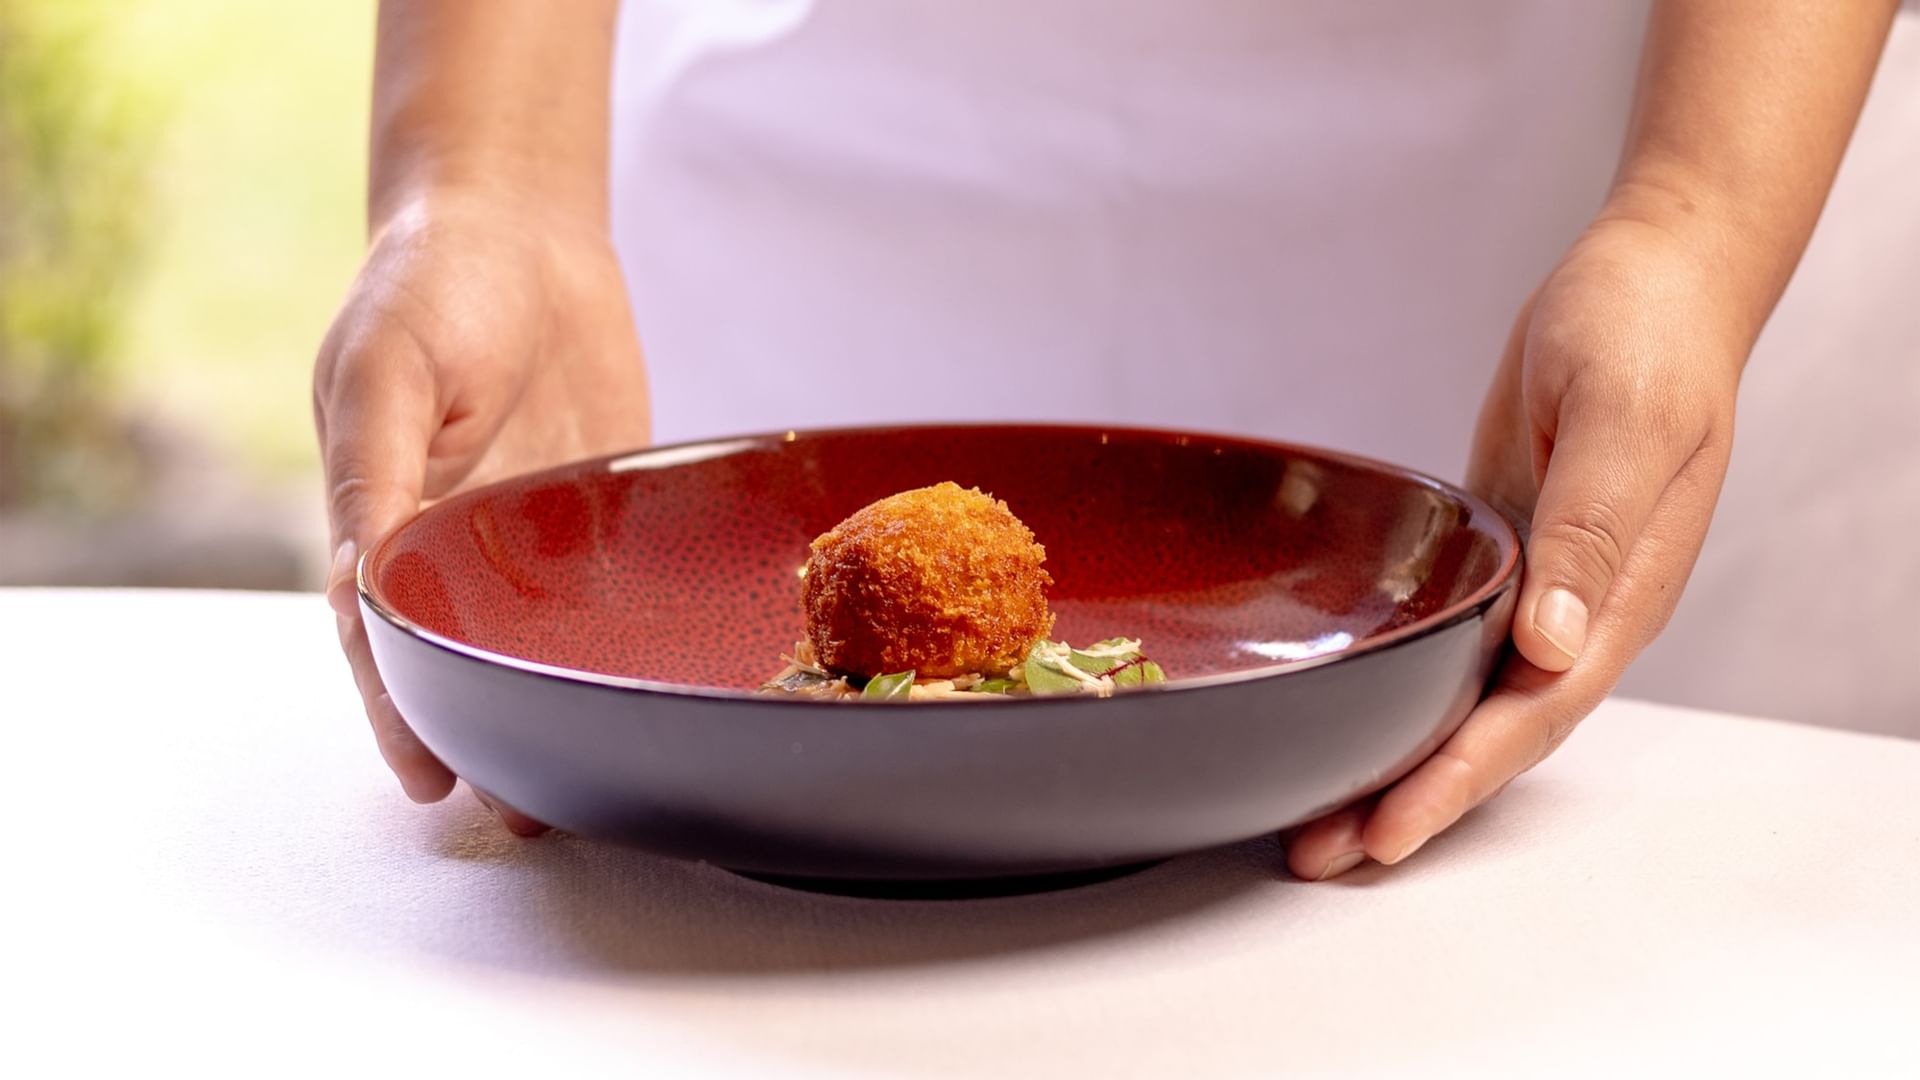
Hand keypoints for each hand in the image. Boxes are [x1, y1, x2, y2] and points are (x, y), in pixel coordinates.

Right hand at [314, 187, 650, 828]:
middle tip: (526, 811)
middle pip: (466, 663)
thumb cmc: (429, 286)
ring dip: (557, 710)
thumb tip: (361, 585)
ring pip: (540, 648)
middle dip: (489, 736)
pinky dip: (623, 646)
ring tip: (589, 787)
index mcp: (386, 522)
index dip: (402, 712)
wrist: (521, 225)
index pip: (386, 642)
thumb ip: (375, 476)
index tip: (429, 779)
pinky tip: (652, 693)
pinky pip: (611, 594)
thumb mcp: (384, 371)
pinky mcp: (600, 515)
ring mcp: (530, 536)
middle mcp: (457, 544)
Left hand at [1287, 215, 1741, 878]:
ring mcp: (1541, 586)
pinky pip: (1452, 643)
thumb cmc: (1646, 335)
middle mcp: (1579, 611)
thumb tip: (1552, 643)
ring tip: (1321, 813)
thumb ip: (1590, 532)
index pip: (1529, 719)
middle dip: (1408, 798)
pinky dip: (1405, 688)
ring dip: (1398, 757)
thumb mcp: (1622, 421)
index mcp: (1617, 598)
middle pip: (1488, 732)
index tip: (1387, 830)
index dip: (1455, 781)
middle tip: (1318, 852)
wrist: (1650, 276)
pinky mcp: (1504, 551)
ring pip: (1464, 699)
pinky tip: (1357, 711)